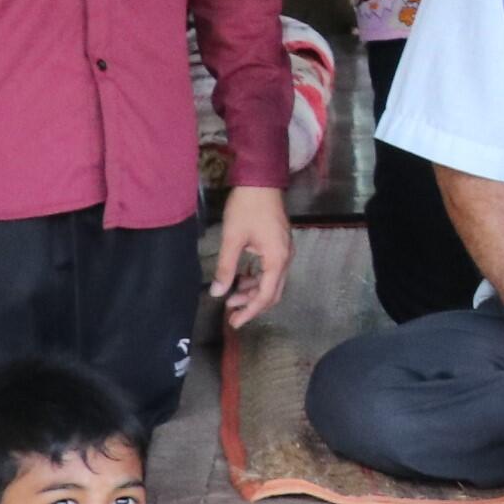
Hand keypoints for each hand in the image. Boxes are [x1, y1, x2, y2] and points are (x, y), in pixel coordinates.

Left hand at [214, 186, 292, 327]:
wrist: (261, 181)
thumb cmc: (247, 208)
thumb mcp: (231, 239)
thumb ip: (225, 267)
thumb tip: (217, 292)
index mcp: (277, 259)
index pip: (265, 295)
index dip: (250, 311)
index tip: (234, 322)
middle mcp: (285, 258)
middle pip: (273, 292)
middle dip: (252, 304)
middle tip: (231, 314)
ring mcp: (284, 251)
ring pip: (272, 281)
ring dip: (253, 291)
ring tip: (231, 296)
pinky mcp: (279, 245)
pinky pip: (271, 270)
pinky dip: (256, 278)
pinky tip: (241, 278)